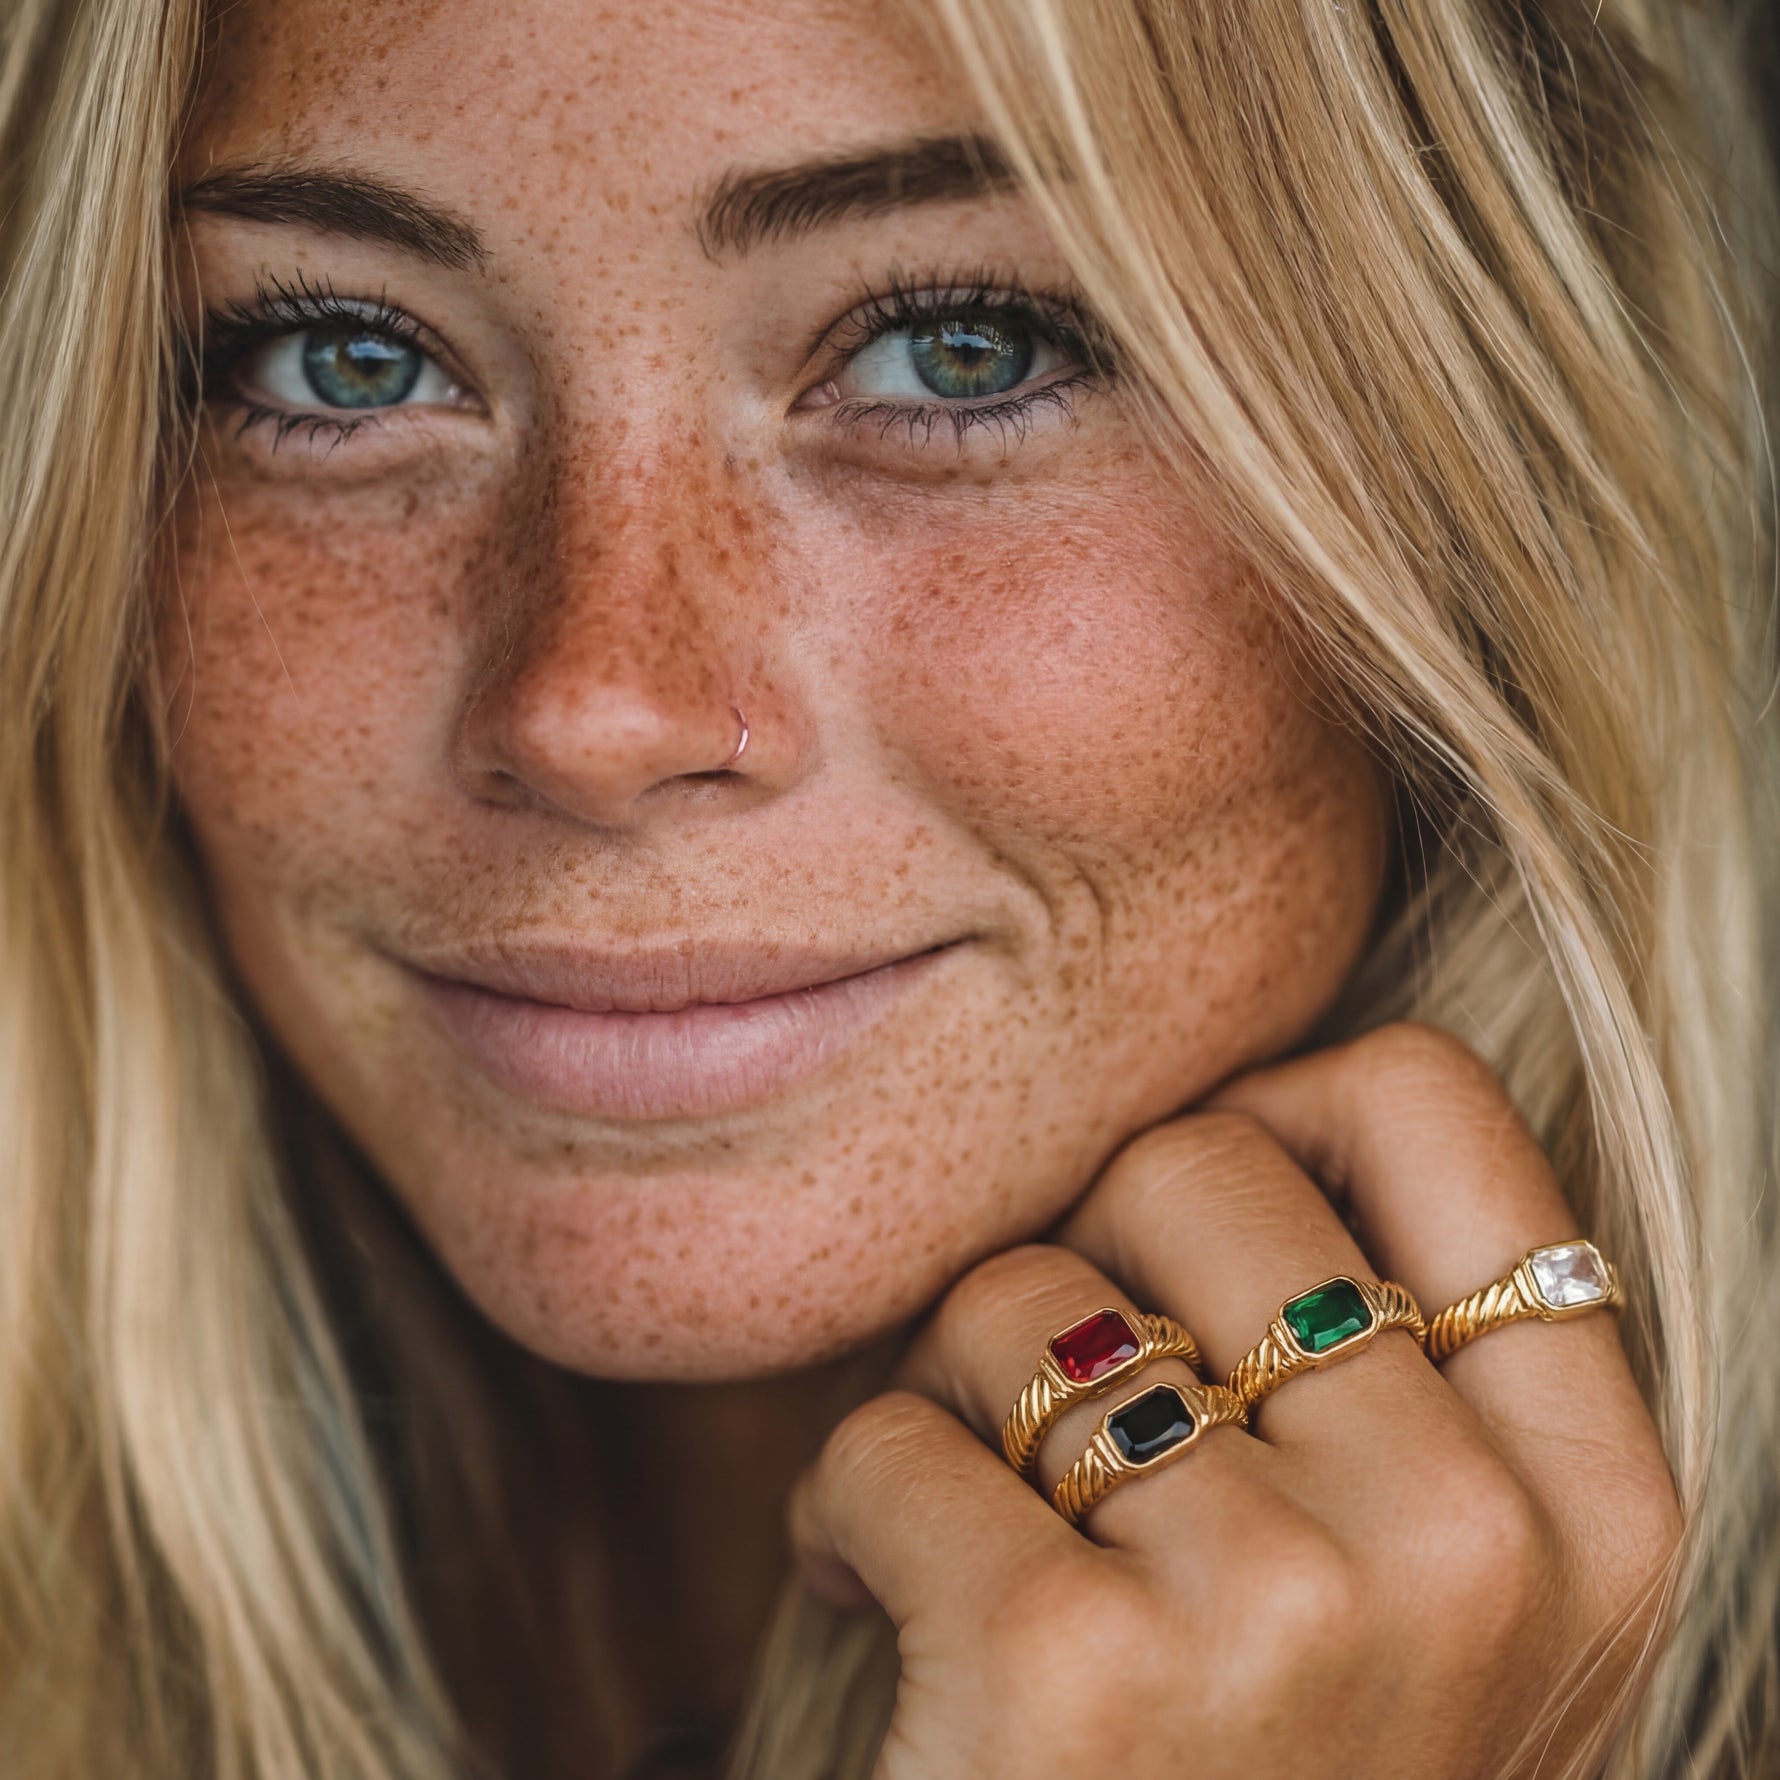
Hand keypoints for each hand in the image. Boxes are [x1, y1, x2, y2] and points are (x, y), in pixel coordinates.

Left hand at [790, 1025, 1681, 1778]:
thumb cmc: (1285, 1774)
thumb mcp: (1438, 1592)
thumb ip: (1404, 1373)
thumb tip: (1244, 1117)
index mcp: (1590, 1500)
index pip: (1431, 1102)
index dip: (1274, 1106)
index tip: (1187, 1219)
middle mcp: (1467, 1544)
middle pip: (1192, 1163)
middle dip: (1084, 1257)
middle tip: (1058, 1404)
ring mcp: (1283, 1609)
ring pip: (1019, 1294)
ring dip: (953, 1391)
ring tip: (976, 1516)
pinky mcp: (1073, 1678)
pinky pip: (891, 1440)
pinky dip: (847, 1509)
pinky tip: (880, 1603)